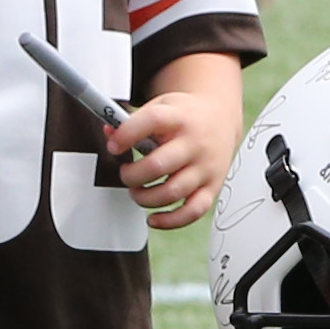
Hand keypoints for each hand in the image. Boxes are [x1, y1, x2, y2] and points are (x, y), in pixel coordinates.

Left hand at [109, 67, 240, 229]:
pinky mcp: (213, 187)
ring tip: (138, 192)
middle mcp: (195, 143)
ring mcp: (205, 167)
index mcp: (179, 118)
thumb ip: (132, 122)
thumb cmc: (185, 117)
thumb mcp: (159, 107)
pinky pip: (193, 211)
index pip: (152, 122)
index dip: (127, 135)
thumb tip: (110, 135)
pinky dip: (171, 221)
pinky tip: (154, 218)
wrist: (220, 117)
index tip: (113, 146)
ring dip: (145, 198)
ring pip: (172, 193)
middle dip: (132, 175)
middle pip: (158, 165)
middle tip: (126, 173)